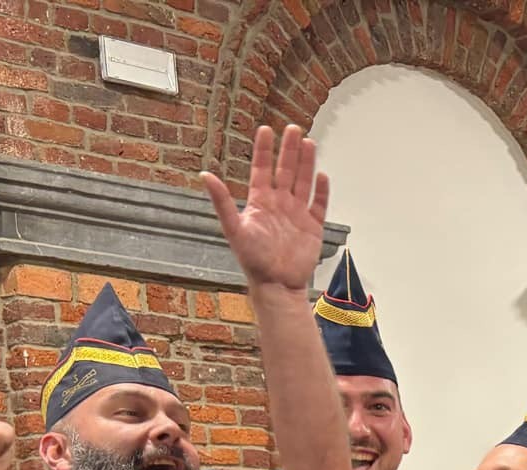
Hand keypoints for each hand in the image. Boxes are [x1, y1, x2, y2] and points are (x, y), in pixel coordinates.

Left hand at [202, 124, 329, 293]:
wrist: (277, 284)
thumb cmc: (253, 260)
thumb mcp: (234, 228)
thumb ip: (221, 201)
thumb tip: (205, 175)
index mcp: (260, 202)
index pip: (261, 169)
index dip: (263, 150)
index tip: (266, 129)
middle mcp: (279, 204)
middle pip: (285, 170)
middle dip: (289, 149)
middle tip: (293, 128)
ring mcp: (297, 214)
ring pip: (303, 182)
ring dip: (306, 163)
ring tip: (309, 142)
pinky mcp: (313, 227)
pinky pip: (319, 204)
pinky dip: (321, 191)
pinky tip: (322, 175)